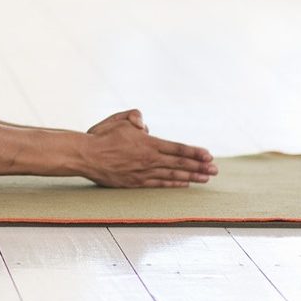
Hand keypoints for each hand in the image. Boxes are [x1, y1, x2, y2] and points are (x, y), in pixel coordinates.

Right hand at [78, 109, 217, 187]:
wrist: (85, 156)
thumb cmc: (101, 135)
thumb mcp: (118, 118)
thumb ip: (135, 116)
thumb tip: (146, 125)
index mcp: (147, 143)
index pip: (177, 148)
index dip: (194, 152)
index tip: (208, 156)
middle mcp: (149, 159)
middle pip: (179, 163)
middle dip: (199, 167)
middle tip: (215, 171)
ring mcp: (143, 173)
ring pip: (172, 175)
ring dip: (191, 177)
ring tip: (205, 179)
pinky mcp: (135, 182)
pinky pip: (159, 184)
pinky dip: (173, 183)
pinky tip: (184, 184)